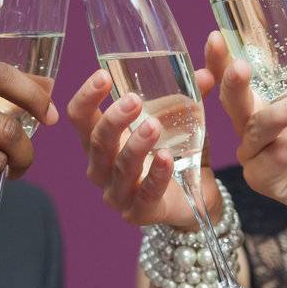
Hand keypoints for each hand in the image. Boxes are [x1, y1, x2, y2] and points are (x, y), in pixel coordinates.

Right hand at [66, 67, 219, 228]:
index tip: (102, 76)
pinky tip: (165, 158)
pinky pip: (146, 194)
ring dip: (136, 145)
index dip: (86, 97)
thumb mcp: (177, 121)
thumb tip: (206, 73)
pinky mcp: (139, 213)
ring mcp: (118, 194)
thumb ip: (187, 97)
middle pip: (97, 142)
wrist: (195, 199)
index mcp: (101, 141)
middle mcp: (102, 168)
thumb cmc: (174, 153)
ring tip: (154, 125)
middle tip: (133, 101)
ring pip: (120, 168)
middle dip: (113, 120)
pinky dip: (156, 175)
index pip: (80, 118)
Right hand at [208, 33, 286, 234]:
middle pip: (231, 102)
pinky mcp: (269, 180)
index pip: (233, 75)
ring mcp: (258, 154)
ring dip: (278, 115)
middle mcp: (254, 124)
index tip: (216, 37)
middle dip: (232, 83)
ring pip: (254, 131)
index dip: (219, 59)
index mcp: (264, 97)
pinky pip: (275, 161)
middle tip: (241, 67)